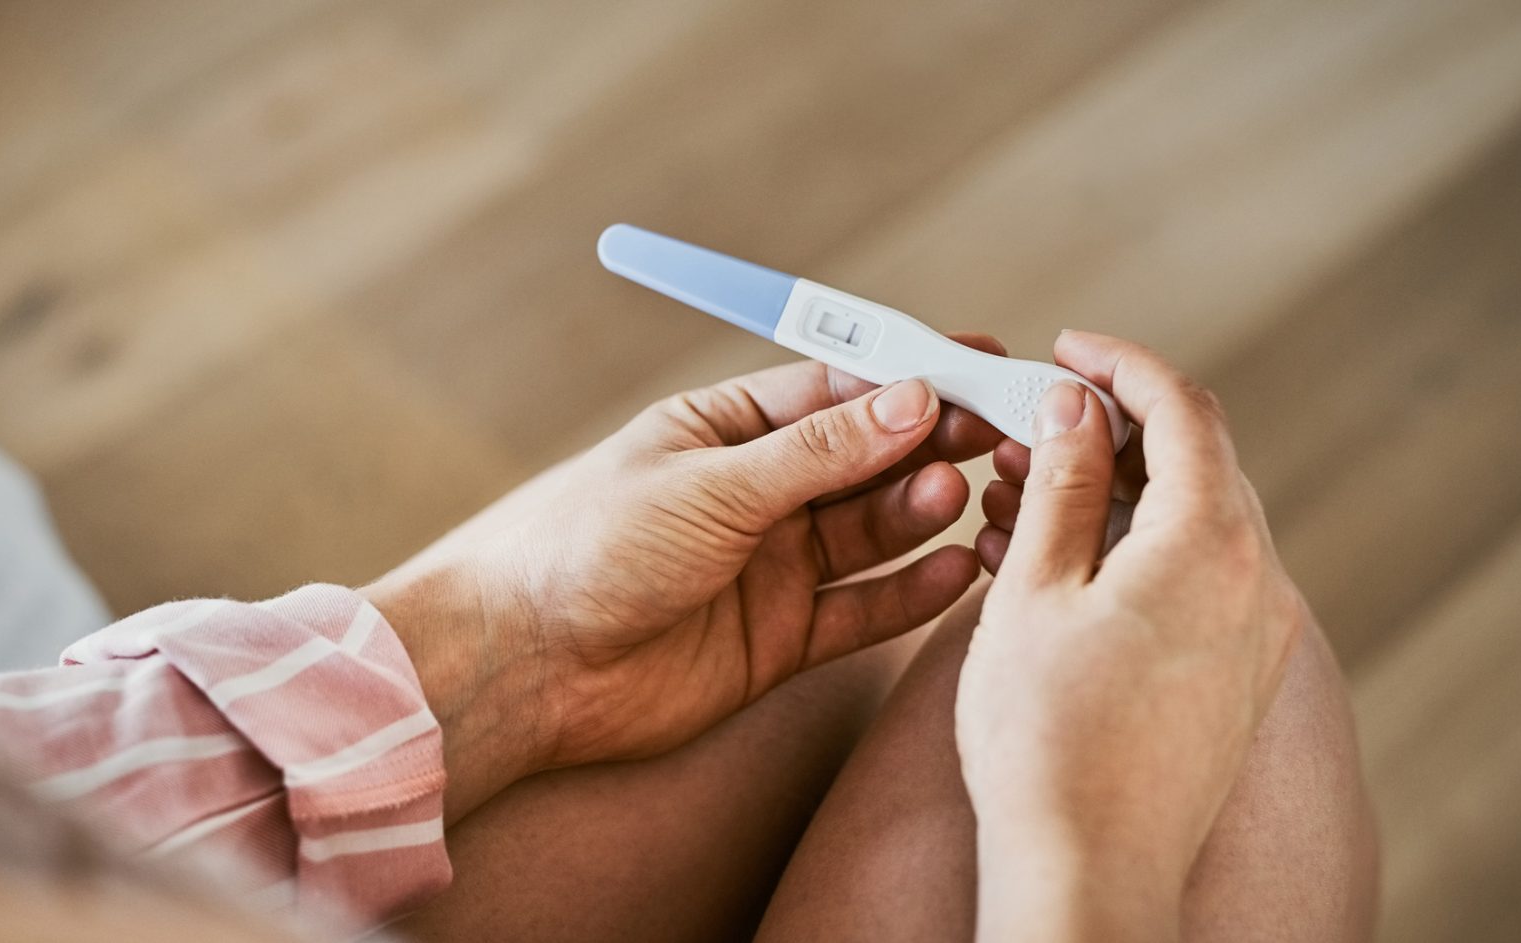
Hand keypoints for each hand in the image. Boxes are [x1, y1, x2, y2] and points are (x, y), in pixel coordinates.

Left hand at [366, 338, 1005, 818]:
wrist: (525, 664)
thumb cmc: (589, 548)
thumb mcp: (707, 484)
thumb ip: (816, 453)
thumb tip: (910, 399)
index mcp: (725, 429)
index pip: (836, 390)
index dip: (909, 378)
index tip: (981, 369)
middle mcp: (755, 494)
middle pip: (866, 459)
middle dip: (931, 444)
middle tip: (994, 434)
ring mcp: (770, 568)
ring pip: (872, 533)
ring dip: (921, 511)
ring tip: (959, 495)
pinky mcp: (779, 641)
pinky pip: (864, 611)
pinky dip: (912, 593)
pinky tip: (958, 570)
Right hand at [955, 331, 1307, 940]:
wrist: (1087, 867)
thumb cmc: (1047, 738)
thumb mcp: (1033, 587)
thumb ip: (1060, 483)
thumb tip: (1071, 408)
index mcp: (1209, 543)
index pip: (1182, 409)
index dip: (1120, 364)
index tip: (1064, 349)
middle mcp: (1253, 580)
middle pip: (1194, 461)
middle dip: (1106, 431)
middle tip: (1022, 429)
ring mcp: (1252, 633)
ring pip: (1188, 521)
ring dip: (1111, 494)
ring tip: (1017, 499)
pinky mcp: (1235, 675)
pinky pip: (1191, 578)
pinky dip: (1128, 550)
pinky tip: (1054, 565)